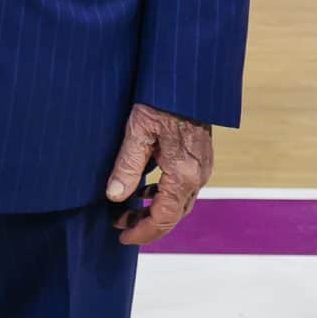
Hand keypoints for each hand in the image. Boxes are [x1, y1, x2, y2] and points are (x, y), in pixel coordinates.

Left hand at [105, 102, 212, 246]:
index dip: (142, 232)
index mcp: (183, 174)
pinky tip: (146, 189)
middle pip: (174, 215)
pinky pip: (183, 188)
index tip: (122, 237)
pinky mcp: (200, 158)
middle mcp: (198, 175)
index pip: (163, 218)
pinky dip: (163, 195)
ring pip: (180, 203)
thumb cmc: (162, 101)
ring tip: (128, 210)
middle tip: (119, 226)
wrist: (188, 80)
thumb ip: (128, 166)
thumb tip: (114, 197)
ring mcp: (202, 167)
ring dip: (155, 211)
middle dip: (147, 225)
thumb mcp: (138, 131)